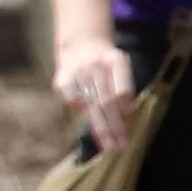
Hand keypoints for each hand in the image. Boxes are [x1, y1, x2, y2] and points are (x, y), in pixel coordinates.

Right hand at [52, 36, 134, 155]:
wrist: (81, 44)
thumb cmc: (106, 64)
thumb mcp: (121, 69)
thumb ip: (125, 92)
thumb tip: (127, 123)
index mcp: (117, 60)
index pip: (123, 92)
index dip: (126, 113)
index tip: (129, 132)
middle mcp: (96, 64)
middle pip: (107, 101)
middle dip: (114, 126)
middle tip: (119, 146)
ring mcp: (78, 71)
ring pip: (90, 105)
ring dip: (100, 128)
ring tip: (107, 146)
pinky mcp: (62, 80)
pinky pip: (73, 103)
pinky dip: (81, 116)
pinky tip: (88, 129)